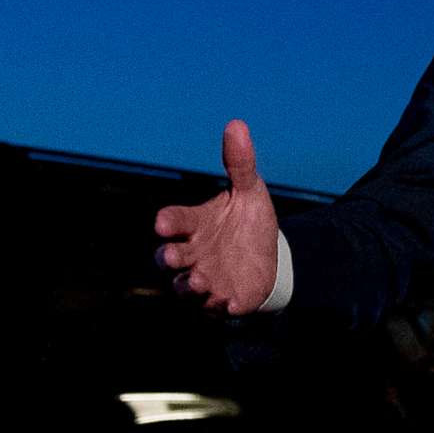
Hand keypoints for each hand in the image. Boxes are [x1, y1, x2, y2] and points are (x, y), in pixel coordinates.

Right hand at [153, 119, 281, 314]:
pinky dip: (220, 307)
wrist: (269, 259)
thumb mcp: (249, 192)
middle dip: (169, 257)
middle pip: (170, 257)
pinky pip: (215, 308)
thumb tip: (237, 124)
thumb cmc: (248, 222)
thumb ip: (240, 164)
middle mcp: (193, 253)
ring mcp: (205, 279)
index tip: (163, 223)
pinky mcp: (222, 300)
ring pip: (184, 286)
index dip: (169, 222)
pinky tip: (230, 304)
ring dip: (189, 285)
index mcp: (195, 224)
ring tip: (198, 281)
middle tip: (172, 255)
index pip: (175, 221)